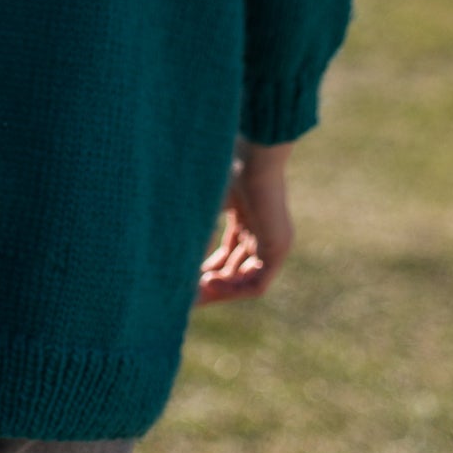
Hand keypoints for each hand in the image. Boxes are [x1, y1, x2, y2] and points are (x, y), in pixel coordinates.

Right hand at [196, 141, 294, 304]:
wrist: (254, 157)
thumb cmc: (224, 170)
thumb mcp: (204, 206)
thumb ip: (193, 233)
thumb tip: (173, 261)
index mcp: (245, 216)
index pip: (227, 253)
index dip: (205, 268)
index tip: (182, 278)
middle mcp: (260, 232)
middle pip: (235, 269)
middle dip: (209, 283)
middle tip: (184, 294)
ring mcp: (272, 241)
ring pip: (244, 280)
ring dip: (219, 289)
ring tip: (193, 291)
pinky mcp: (279, 248)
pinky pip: (257, 283)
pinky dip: (233, 288)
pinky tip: (209, 282)